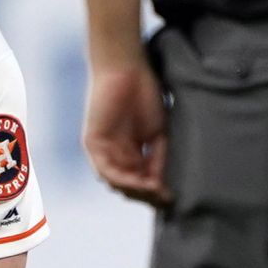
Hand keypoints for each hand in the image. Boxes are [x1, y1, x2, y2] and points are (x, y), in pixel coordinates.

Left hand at [82, 59, 170, 206]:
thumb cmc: (145, 94)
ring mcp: (103, 150)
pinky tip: (141, 183)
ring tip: (156, 192)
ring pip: (117, 182)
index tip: (174, 198)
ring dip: (137, 191)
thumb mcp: (159, 132)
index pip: (142, 182)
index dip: (156, 192)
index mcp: (131, 152)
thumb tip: (163, 186)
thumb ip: (159, 158)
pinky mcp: (93, 144)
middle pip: (129, 187)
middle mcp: (115, 154)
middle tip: (166, 198)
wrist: (128, 68)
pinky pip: (106, 170)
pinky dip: (124, 179)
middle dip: (147, 195)